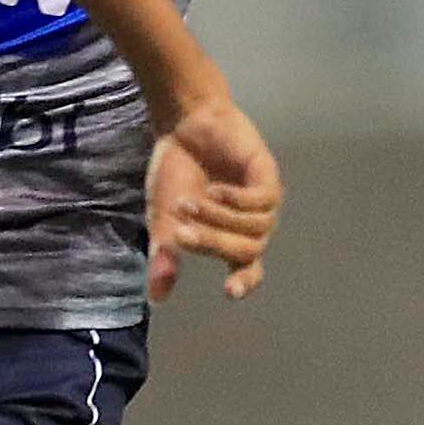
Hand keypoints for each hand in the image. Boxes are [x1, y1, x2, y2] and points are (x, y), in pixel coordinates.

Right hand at [146, 91, 280, 301]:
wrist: (184, 126)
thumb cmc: (176, 172)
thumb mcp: (164, 219)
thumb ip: (165, 255)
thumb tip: (156, 299)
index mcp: (233, 238)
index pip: (249, 270)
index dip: (243, 283)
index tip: (228, 292)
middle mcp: (254, 224)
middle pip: (246, 251)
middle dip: (211, 243)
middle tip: (181, 232)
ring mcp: (263, 200)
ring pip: (254, 229)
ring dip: (219, 219)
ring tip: (189, 203)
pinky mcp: (267, 175)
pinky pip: (260, 201)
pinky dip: (235, 201)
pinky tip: (214, 190)